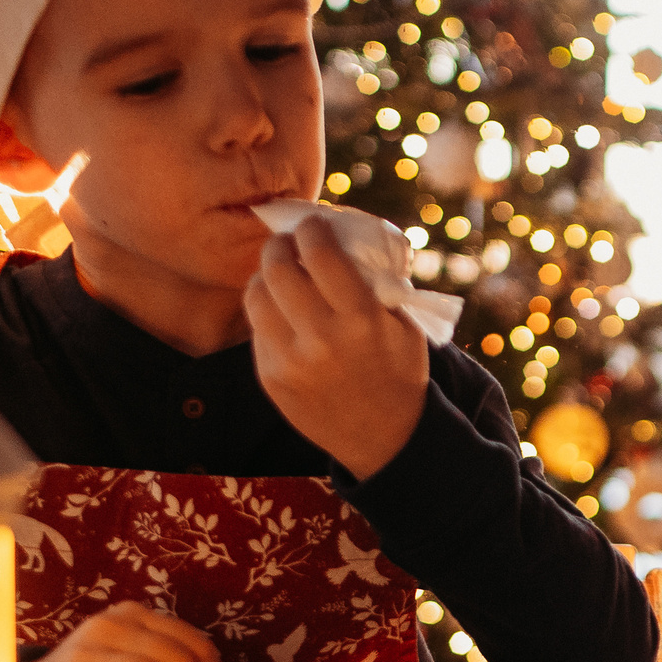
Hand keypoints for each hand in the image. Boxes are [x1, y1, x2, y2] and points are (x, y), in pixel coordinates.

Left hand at [245, 215, 430, 480]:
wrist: (385, 438)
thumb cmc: (398, 370)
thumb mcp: (404, 325)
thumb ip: (376, 283)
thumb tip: (342, 238)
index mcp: (360, 319)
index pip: (319, 254)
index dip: (311, 229)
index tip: (313, 224)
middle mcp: (321, 338)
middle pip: (278, 268)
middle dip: (280, 245)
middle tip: (287, 242)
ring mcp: (290, 360)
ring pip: (256, 294)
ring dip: (266, 275)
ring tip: (280, 273)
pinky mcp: (270, 377)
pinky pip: (256, 327)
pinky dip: (266, 310)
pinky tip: (282, 310)